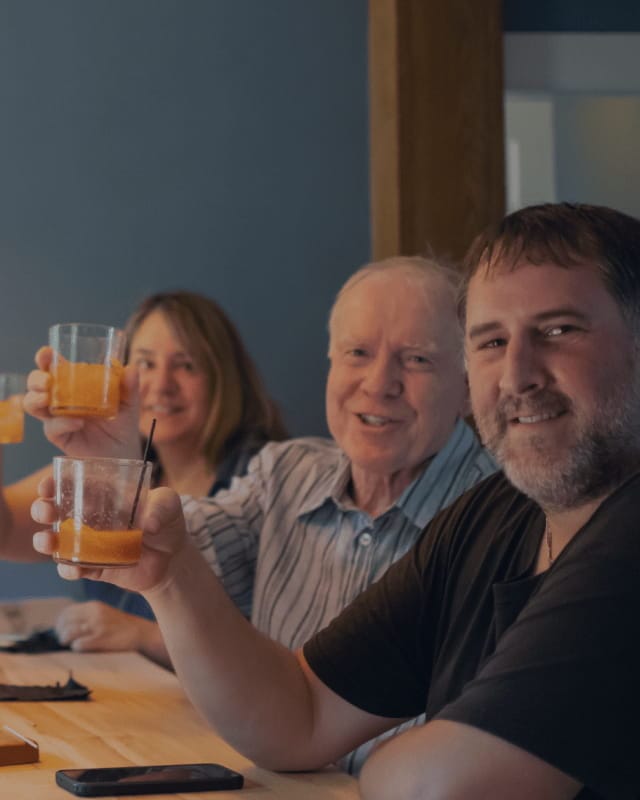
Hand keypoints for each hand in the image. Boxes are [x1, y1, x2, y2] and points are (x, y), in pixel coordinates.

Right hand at [24, 346, 141, 458]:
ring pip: (33, 405)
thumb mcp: (130, 403)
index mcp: (74, 384)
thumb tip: (131, 369)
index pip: (54, 367)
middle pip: (36, 383)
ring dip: (36, 399)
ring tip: (48, 398)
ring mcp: (57, 417)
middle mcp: (60, 398)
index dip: (45, 358)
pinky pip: (52, 428)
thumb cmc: (122, 422)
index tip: (46, 353)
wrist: (123, 450)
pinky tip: (77, 422)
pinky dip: (62, 423)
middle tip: (47, 381)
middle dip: (36, 379)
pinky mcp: (59, 436)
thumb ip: (130, 387)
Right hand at [31, 477, 189, 593]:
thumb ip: (162, 506)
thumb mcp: (170, 505)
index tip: (47, 485)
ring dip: (44, 541)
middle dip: (42, 509)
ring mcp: (88, 543)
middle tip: (46, 511)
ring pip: (56, 541)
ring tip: (47, 541)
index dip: (54, 483)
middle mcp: (90, 518)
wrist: (172, 559)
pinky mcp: (93, 567)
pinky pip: (73, 568)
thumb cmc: (167, 523)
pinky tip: (72, 568)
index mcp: (102, 496)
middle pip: (56, 511)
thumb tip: (148, 524)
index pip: (73, 484)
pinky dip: (68, 569)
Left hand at [54, 601, 152, 652]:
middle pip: (64, 623)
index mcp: (94, 606)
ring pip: (68, 634)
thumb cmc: (121, 627)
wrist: (141, 634)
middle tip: (66, 640)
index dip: (60, 623)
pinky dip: (77, 648)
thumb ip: (87, 616)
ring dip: (67, 641)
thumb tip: (63, 625)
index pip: (66, 612)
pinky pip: (78, 645)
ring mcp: (97, 626)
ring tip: (73, 645)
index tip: (62, 631)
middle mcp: (93, 614)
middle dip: (61, 633)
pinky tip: (84, 649)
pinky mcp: (100, 639)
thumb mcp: (104, 613)